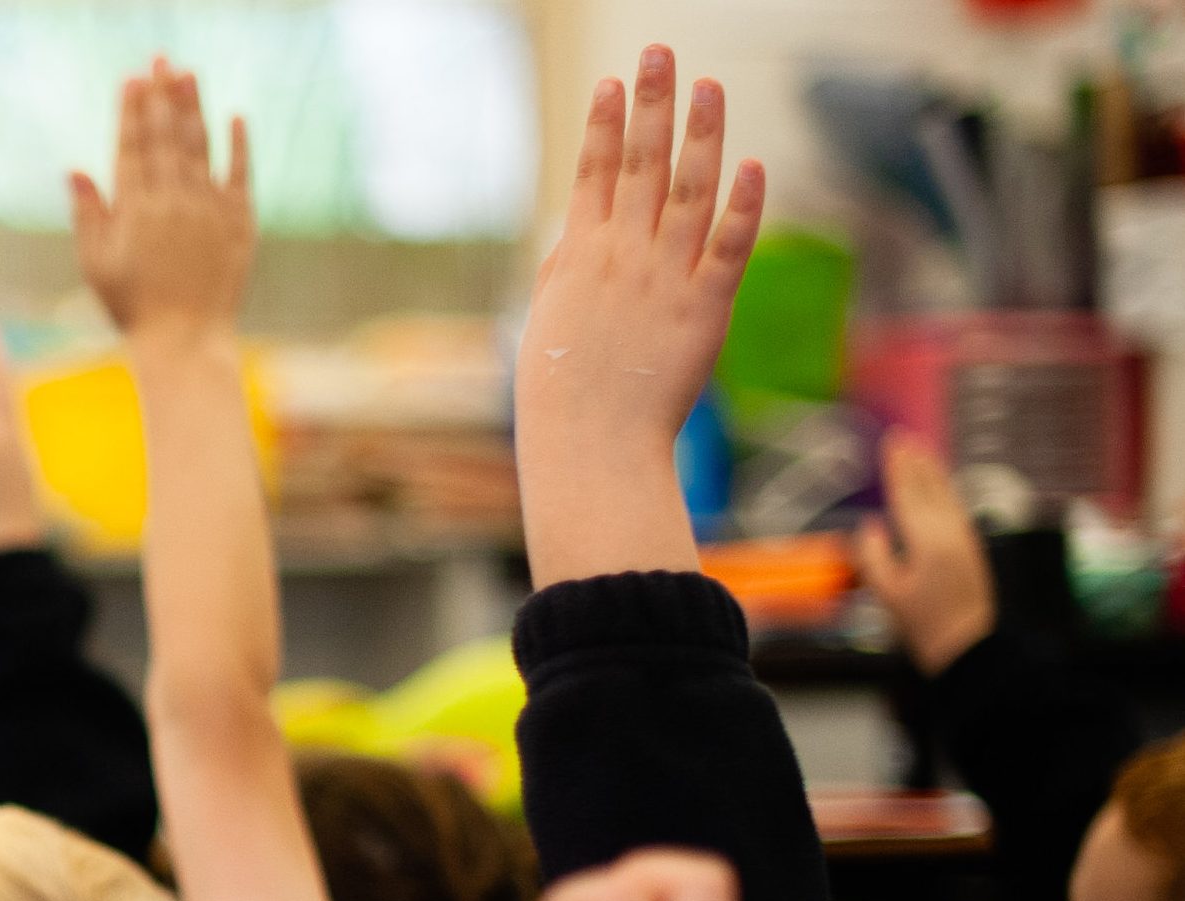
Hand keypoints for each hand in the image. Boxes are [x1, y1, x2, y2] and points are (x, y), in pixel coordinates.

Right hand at [70, 61, 254, 352]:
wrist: (185, 339)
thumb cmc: (132, 306)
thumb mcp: (96, 262)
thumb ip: (88, 213)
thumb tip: (75, 170)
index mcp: (135, 208)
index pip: (133, 146)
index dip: (132, 111)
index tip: (132, 80)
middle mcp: (173, 200)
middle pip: (167, 136)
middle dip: (162, 95)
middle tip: (160, 60)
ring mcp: (208, 208)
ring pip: (201, 146)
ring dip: (194, 107)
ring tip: (188, 73)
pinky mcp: (239, 221)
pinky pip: (241, 174)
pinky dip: (239, 145)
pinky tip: (236, 117)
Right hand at [516, 47, 763, 584]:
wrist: (590, 442)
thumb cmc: (562, 390)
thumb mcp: (551, 319)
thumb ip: (570, 268)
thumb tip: (579, 230)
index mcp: (579, 257)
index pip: (593, 174)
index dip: (604, 125)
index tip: (612, 81)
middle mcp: (622, 257)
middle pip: (640, 165)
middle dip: (649, 105)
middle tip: (659, 52)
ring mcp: (665, 278)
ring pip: (687, 191)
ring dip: (699, 134)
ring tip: (707, 86)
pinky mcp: (705, 307)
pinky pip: (729, 246)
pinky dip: (744, 205)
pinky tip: (754, 165)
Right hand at [851, 430, 995, 674]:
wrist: (969, 645)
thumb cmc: (923, 624)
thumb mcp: (888, 593)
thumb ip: (875, 556)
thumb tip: (870, 526)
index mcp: (926, 541)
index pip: (908, 494)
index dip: (898, 467)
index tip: (891, 443)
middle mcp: (950, 533)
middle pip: (930, 488)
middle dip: (916, 461)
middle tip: (904, 436)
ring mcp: (965, 539)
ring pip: (948, 495)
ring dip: (934, 471)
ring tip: (923, 451)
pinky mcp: (972, 548)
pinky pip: (956, 508)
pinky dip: (945, 490)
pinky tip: (941, 487)